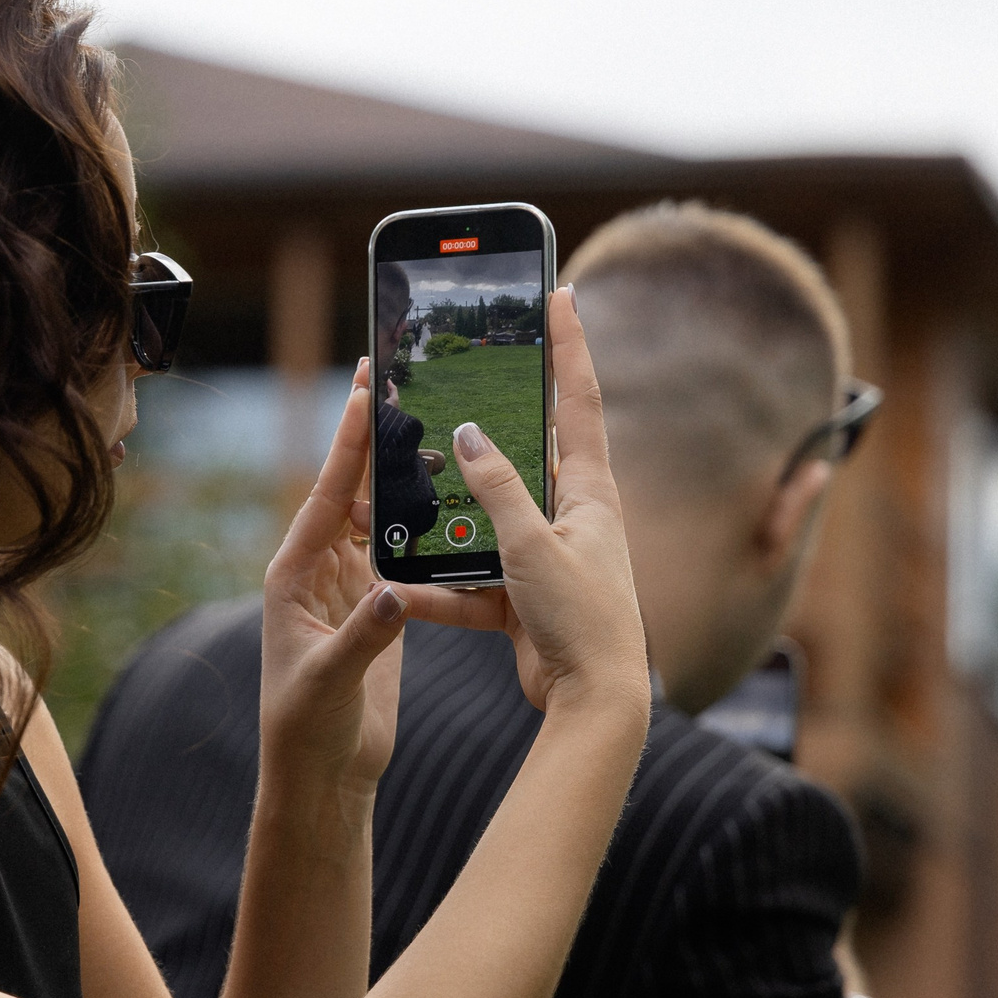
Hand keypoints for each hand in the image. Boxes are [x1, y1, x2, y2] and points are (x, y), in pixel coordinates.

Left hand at [259, 358, 409, 789]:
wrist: (321, 774)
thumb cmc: (306, 728)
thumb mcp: (330, 681)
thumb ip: (362, 637)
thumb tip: (392, 596)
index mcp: (293, 576)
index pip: (323, 495)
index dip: (347, 443)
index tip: (366, 390)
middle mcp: (316, 572)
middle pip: (347, 490)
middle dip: (371, 439)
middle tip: (394, 381)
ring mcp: (347, 588)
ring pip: (374, 515)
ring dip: (400, 476)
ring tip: (432, 429)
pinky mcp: (375, 609)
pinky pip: (396, 550)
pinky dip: (417, 521)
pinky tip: (444, 494)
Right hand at [398, 288, 646, 715]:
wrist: (594, 704)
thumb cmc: (582, 620)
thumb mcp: (533, 546)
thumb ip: (497, 489)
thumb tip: (469, 434)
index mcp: (591, 493)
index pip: (578, 400)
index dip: (569, 345)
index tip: (561, 293)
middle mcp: (571, 518)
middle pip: (525, 456)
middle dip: (488, 428)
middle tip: (457, 380)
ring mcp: (546, 558)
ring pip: (485, 523)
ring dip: (449, 520)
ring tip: (403, 499)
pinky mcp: (524, 600)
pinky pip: (472, 583)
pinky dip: (440, 590)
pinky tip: (404, 591)